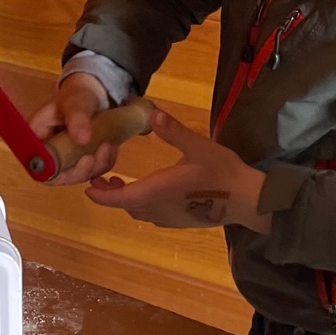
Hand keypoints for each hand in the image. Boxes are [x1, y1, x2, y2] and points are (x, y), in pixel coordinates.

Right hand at [29, 72, 117, 183]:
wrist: (92, 94)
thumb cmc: (76, 94)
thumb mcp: (75, 101)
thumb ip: (76, 117)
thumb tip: (83, 139)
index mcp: (37, 139)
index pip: (40, 167)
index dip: (58, 172)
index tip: (82, 159)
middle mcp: (48, 154)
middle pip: (61, 176)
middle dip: (84, 169)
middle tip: (101, 152)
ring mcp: (66, 159)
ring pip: (80, 175)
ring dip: (97, 165)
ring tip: (108, 145)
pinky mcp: (81, 161)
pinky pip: (93, 170)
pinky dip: (104, 162)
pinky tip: (110, 146)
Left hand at [84, 109, 267, 229]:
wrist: (247, 200)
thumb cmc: (222, 172)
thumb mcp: (198, 146)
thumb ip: (173, 131)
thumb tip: (153, 112)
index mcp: (157, 191)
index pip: (119, 198)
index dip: (101, 195)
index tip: (88, 187)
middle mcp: (158, 208)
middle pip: (127, 206)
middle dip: (111, 195)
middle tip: (103, 179)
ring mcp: (170, 218)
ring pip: (139, 212)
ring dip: (127, 200)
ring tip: (122, 183)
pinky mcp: (181, 222)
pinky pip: (153, 215)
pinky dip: (143, 204)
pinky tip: (150, 191)